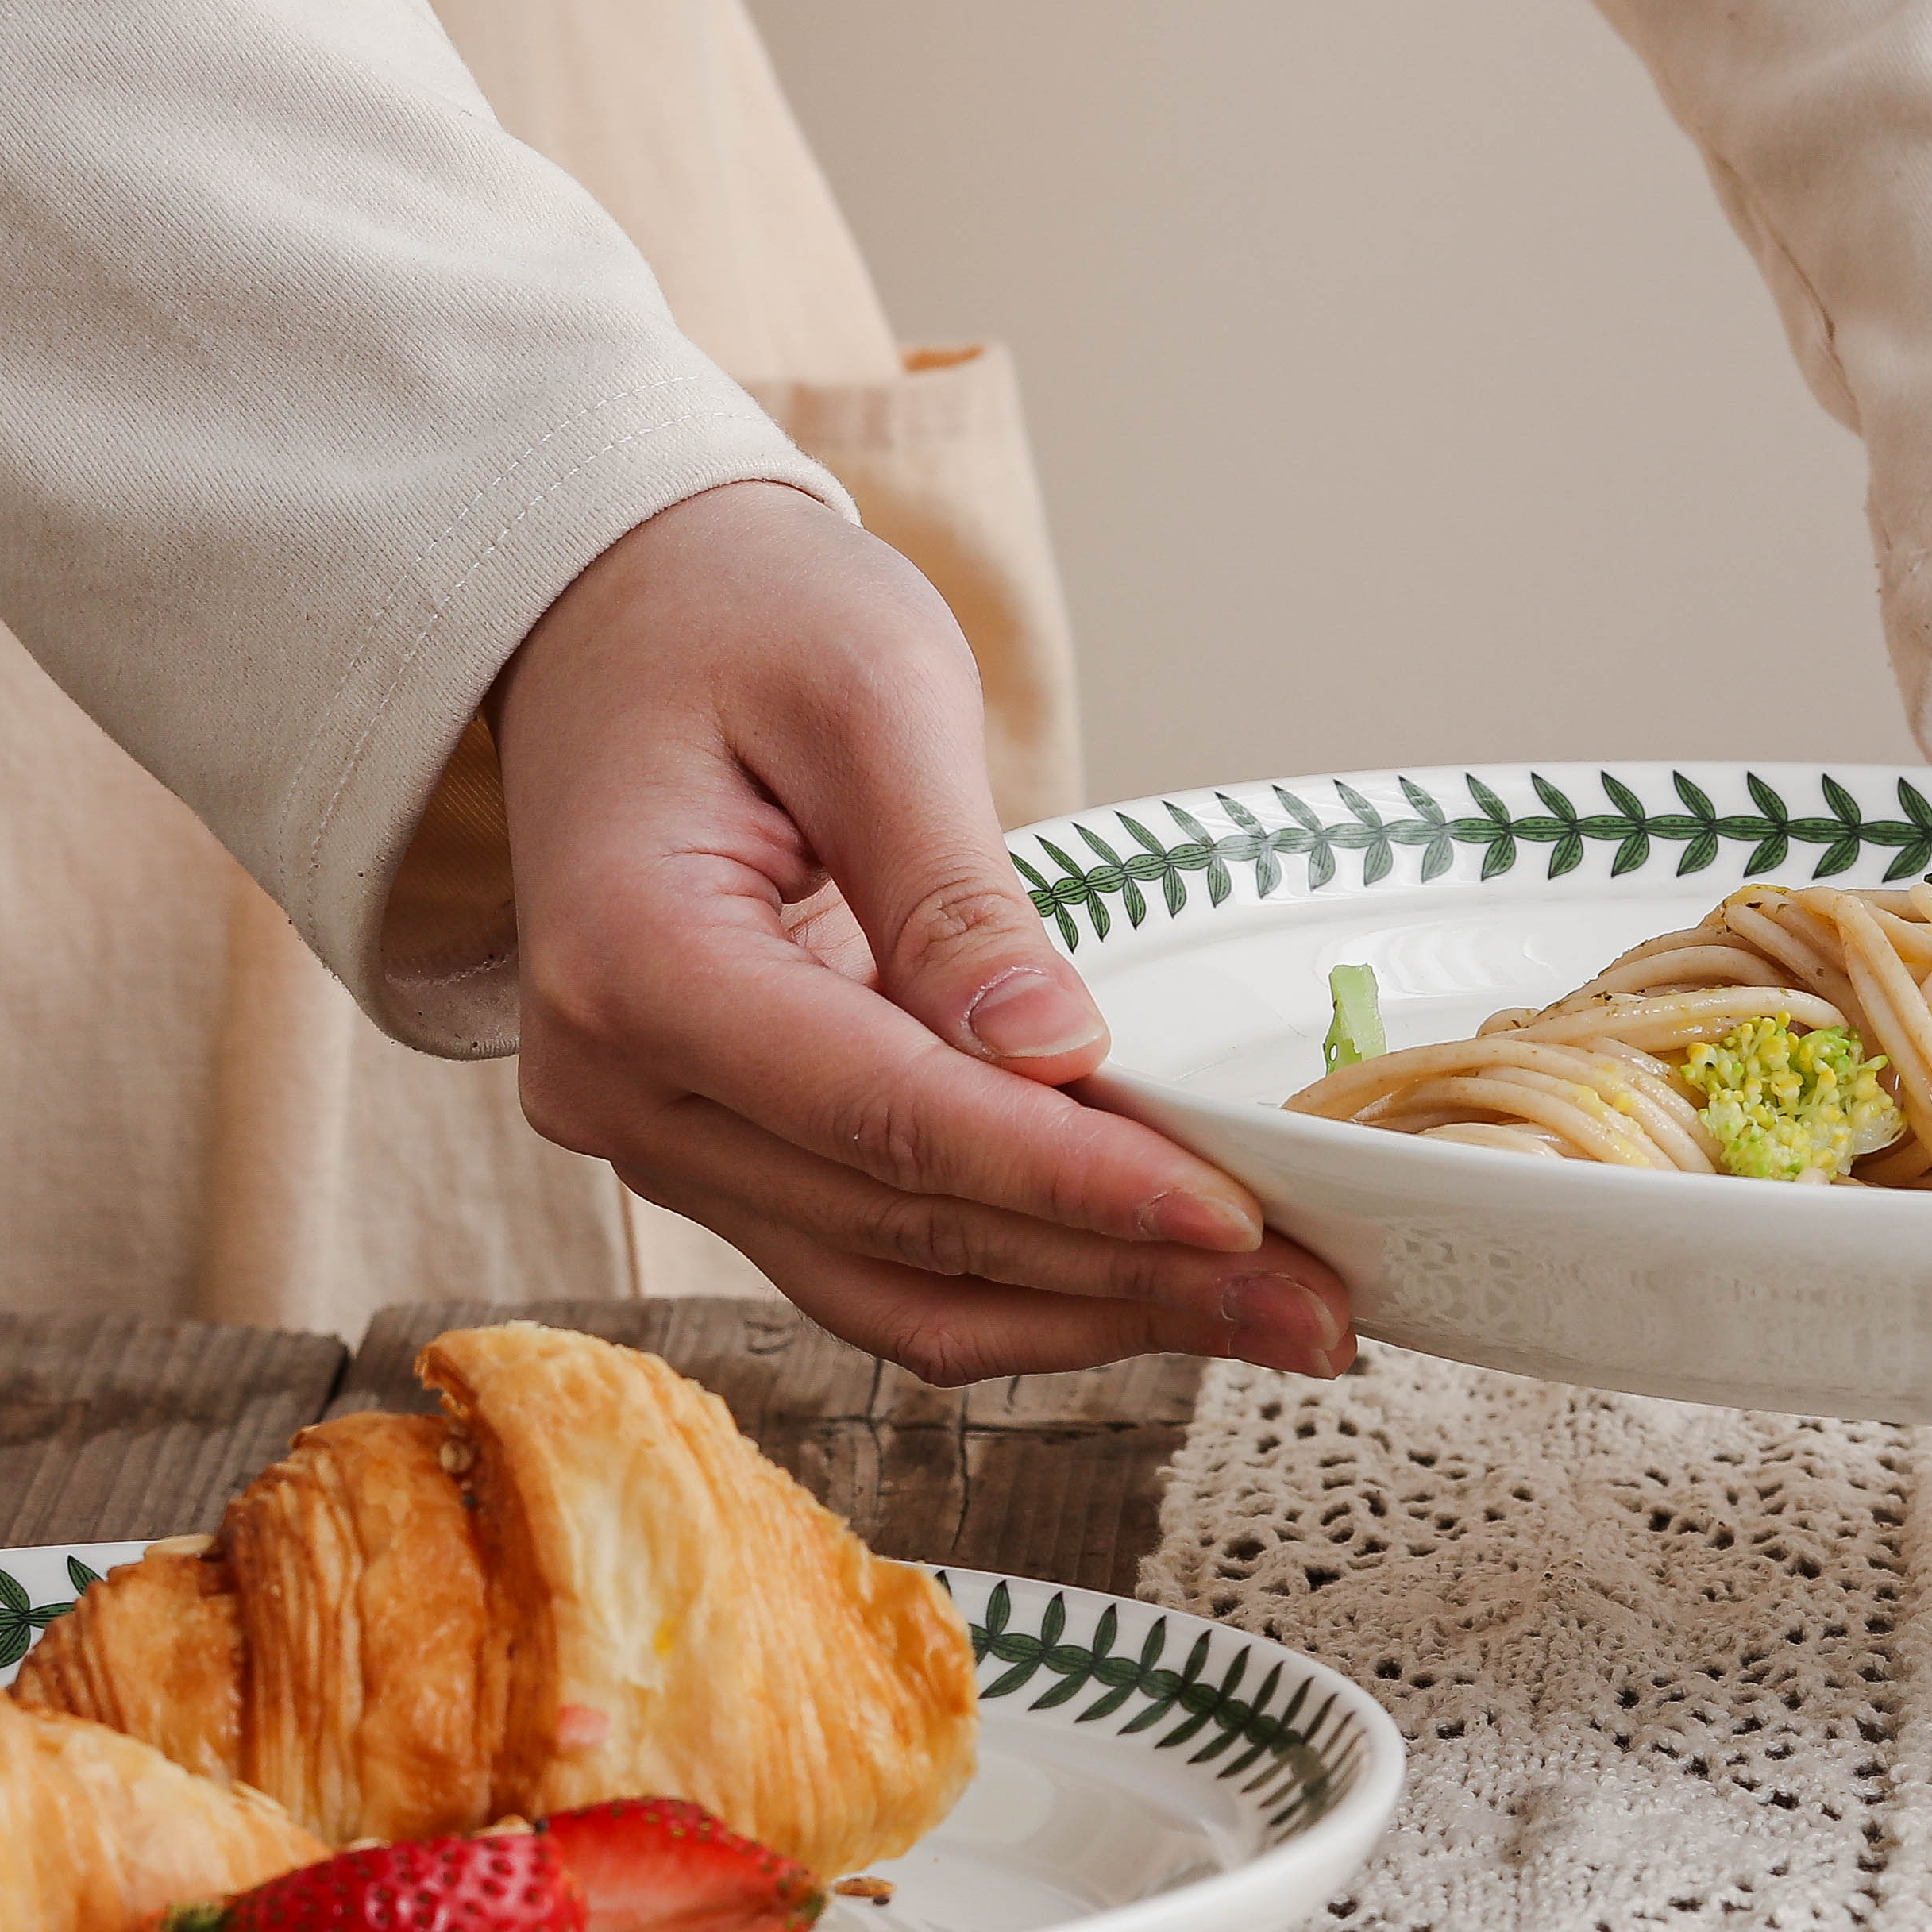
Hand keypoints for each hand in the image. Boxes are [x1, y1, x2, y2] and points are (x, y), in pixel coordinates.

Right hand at [496, 477, 1353, 1383]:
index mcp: (632, 963)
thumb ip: (954, 886)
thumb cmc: (739, 617)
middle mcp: (619, 1085)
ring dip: (1086, 1310)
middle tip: (1315, 1305)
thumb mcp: (870, 693)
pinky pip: (873, 1259)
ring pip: (889, 1287)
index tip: (1235, 1219)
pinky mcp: (718, 1149)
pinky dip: (1020, 1281)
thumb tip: (1055, 1051)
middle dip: (1119, 1272)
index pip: (886, 1116)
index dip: (1072, 1182)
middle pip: (898, 1226)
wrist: (616, 619)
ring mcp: (659, 1135)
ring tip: (1272, 1314)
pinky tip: (1153, 1280)